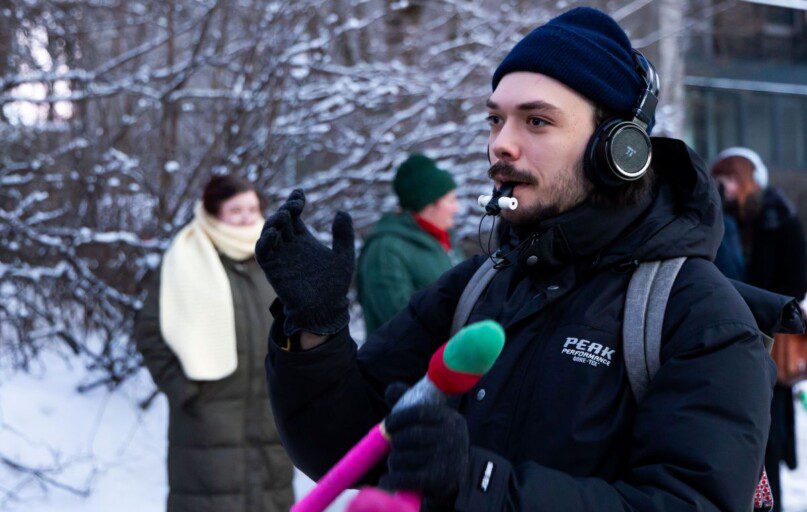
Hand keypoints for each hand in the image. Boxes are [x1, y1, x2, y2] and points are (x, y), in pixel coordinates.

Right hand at [255, 189, 354, 334]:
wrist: (325, 309)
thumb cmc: (335, 285)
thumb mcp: (344, 256)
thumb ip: (344, 235)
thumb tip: (342, 212)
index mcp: (304, 240)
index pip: (294, 215)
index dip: (295, 201)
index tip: (300, 193)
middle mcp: (289, 246)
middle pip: (281, 220)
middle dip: (286, 209)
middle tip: (296, 205)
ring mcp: (280, 257)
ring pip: (268, 232)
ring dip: (273, 221)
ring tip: (285, 215)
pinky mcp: (273, 269)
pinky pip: (262, 252)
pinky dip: (264, 241)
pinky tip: (274, 233)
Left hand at [382, 384, 469, 502]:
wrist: (458, 477)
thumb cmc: (437, 443)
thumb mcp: (432, 421)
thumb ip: (411, 404)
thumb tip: (391, 390)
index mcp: (449, 418)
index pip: (418, 413)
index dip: (398, 418)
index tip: (388, 425)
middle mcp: (451, 437)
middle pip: (408, 436)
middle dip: (396, 442)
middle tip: (394, 446)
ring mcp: (445, 459)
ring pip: (402, 457)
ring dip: (393, 461)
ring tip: (397, 462)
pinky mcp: (436, 480)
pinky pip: (404, 478)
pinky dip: (391, 480)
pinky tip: (387, 480)